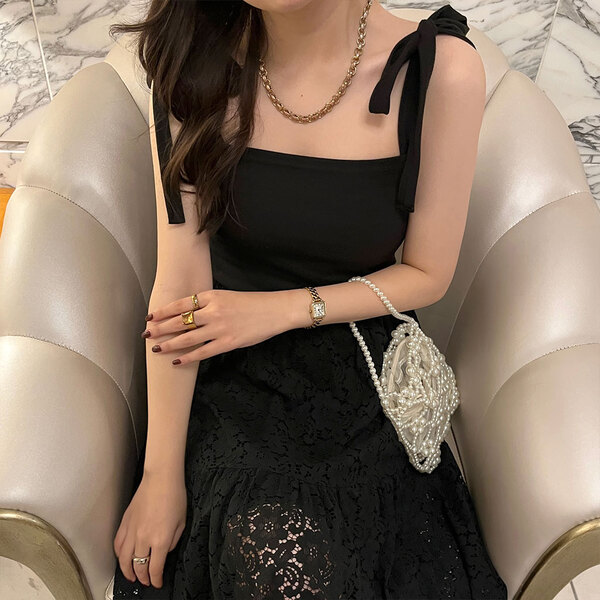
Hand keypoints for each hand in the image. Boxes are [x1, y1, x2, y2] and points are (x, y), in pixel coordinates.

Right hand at [113, 472, 186, 588]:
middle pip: (138, 566)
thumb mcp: (181, 522)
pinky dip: (119, 554)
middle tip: (146, 581)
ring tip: (131, 576)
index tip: (157, 582)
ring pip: (123, 558)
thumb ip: (172, 541)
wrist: (161, 478)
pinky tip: (122, 557)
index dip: (156, 579)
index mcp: (160, 539)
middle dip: (142, 578)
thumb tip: (164, 551)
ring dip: (127, 570)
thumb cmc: (174, 496)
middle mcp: (143, 538)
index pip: (154, 568)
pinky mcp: (125, 522)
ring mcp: (132, 530)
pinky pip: (117, 543)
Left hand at [141, 288, 295, 364]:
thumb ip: (208, 303)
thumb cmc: (252, 303)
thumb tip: (188, 313)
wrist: (274, 310)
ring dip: (169, 344)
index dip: (163, 312)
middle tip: (146, 334)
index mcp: (212, 296)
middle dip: (160, 328)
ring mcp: (219, 327)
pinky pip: (203, 352)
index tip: (150, 317)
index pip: (181, 304)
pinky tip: (177, 360)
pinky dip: (188, 357)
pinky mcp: (228, 342)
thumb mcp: (227, 296)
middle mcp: (213, 311)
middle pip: (180, 321)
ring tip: (156, 348)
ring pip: (187, 337)